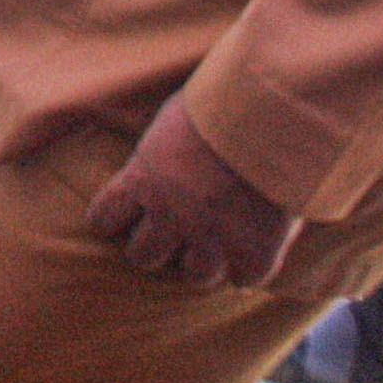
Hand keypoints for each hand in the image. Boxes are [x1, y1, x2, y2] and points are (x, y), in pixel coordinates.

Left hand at [84, 94, 298, 288]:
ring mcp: (212, 240)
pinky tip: (256, 243)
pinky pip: (243, 279)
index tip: (128, 216)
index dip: (115, 219)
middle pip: (142, 257)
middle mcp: (170, 217)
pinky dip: (250, 265)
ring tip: (219, 239)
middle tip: (178, 229)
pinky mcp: (253, 255)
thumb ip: (159, 152)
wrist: (278, 113)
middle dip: (157, 245)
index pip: (104, 219)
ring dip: (204, 259)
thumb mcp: (173, 119)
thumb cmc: (224, 103)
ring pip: (195, 274)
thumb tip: (152, 161)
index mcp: (142, 180)